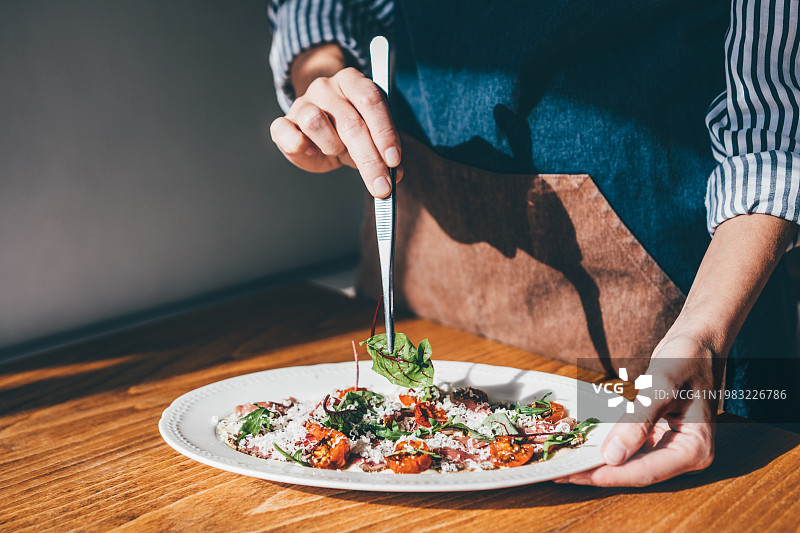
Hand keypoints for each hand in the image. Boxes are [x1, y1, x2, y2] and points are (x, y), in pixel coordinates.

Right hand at [269, 45, 401, 197]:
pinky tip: (312, 152)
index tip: (393, 161)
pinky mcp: (283, 122)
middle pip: (350, 122)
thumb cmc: (348, 132)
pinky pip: (285, 132)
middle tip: (381, 186)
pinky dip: (300, 147)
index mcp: (352, 81)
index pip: (371, 100)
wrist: (317, 131)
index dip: (384, 132)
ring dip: (332, 146)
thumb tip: (396, 174)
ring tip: (337, 151)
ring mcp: (302, 102)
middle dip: (369, 160)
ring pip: (315, 122)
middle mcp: (326, 87)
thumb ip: (385, 152)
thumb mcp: (371, 137)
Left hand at [558, 332, 717, 486]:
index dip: (609, 476)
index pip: (645, 472)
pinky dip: (608, 447)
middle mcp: (685, 455)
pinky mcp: (658, 437)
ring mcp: (671, 447)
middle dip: (600, 473)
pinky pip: (630, 448)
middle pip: (636, 472)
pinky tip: (584, 446)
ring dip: (600, 463)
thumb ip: (638, 421)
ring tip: (567, 462)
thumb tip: (612, 456)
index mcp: (694, 449)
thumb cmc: (687, 359)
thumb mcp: (661, 385)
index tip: (577, 474)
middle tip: (563, 472)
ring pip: (631, 463)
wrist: (697, 342)